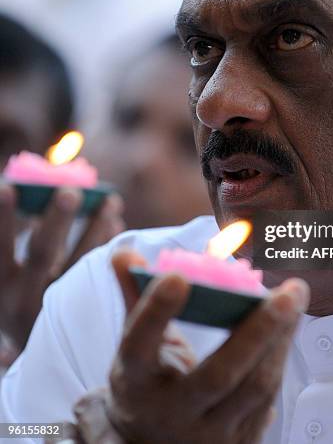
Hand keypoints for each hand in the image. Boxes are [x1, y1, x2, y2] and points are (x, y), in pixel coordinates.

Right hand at [0, 183, 124, 351]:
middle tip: (72, 191)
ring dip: (97, 226)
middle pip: (43, 252)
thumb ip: (18, 241)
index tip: (7, 187)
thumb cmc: (20, 295)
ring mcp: (57, 305)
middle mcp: (23, 297)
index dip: (2, 218)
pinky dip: (108, 244)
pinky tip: (115, 220)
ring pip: (81, 261)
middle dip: (58, 219)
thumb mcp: (7, 277)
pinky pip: (101, 272)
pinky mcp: (85, 308)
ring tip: (111, 199)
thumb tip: (36, 188)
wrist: (40, 352)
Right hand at [102, 250, 308, 443]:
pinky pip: (268, 396)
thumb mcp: (134, 344)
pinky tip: (290, 323)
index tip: (176, 275)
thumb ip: (135, 296)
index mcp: (136, 382)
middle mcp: (171, 413)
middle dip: (257, 331)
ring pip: (254, 388)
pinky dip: (280, 355)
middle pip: (218, 376)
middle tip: (288, 292)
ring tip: (295, 298)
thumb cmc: (147, 381)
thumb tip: (125, 252)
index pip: (139, 346)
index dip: (154, 312)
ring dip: (280, 339)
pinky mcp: (239, 441)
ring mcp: (209, 433)